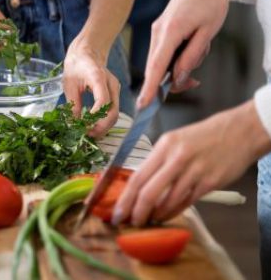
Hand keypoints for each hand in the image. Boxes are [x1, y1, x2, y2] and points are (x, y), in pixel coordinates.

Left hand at [63, 41, 119, 137]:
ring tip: (89, 134)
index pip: (103, 101)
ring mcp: (115, 89)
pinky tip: (93, 126)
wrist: (87, 53)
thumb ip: (73, 104)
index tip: (83, 126)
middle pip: (113, 112)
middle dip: (101, 128)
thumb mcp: (69, 84)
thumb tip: (74, 124)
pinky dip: (105, 121)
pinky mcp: (115, 94)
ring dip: (104, 127)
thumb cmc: (76, 66)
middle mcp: (111, 84)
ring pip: (115, 114)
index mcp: (98, 77)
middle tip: (87, 135)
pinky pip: (113, 111)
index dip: (95, 117)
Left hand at [112, 100, 270, 225]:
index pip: (138, 176)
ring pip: (167, 201)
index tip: (117, 212)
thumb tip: (139, 186)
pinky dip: (173, 212)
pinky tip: (165, 216)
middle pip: (149, 191)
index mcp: (164, 146)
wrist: (237, 132)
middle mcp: (177, 158)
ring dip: (155, 214)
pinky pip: (186, 202)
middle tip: (129, 222)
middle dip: (136, 211)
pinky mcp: (209, 182)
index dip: (125, 197)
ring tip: (148, 221)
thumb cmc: (202, 137)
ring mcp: (194, 171)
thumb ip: (158, 162)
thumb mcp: (174, 141)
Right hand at [137, 0, 248, 108]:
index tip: (142, 105)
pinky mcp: (160, 29)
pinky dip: (178, 56)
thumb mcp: (208, 32)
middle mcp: (158, 31)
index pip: (157, 66)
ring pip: (163, 60)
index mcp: (170, 31)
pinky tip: (194, 44)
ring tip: (201, 47)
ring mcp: (157, 30)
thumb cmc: (211, 2)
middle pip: (158, 67)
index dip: (150, 87)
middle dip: (173, 79)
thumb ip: (191, 57)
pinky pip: (165, 51)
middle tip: (194, 83)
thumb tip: (177, 77)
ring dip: (180, 64)